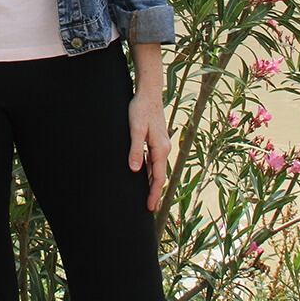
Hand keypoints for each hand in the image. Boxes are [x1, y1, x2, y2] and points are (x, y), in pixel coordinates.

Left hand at [127, 90, 170, 211]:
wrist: (149, 93)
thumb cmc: (140, 109)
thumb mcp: (135, 129)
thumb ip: (135, 150)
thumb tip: (135, 170)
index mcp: (160, 149)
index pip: (159, 177)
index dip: (154, 193)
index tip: (151, 207)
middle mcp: (164, 148)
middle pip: (160, 175)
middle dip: (155, 192)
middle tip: (149, 208)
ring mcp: (162, 144)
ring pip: (158, 168)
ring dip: (152, 182)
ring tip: (146, 196)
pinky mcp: (157, 140)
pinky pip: (155, 161)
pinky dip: (151, 171)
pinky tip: (143, 175)